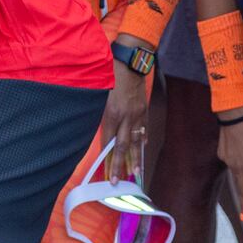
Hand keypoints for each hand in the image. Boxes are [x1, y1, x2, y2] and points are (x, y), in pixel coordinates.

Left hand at [100, 46, 149, 181]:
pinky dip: (142, 138)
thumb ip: (99, 113)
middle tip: (119, 182)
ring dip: (135, 158)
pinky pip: (143, 126)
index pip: (108, 142)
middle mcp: (125, 117)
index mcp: (111, 114)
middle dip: (120, 166)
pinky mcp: (144, 108)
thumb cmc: (110, 73)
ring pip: (135, 140)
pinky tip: (142, 146)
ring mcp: (137, 114)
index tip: (106, 174)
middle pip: (122, 146)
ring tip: (136, 173)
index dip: (107, 160)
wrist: (130, 60)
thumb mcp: (99, 93)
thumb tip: (100, 129)